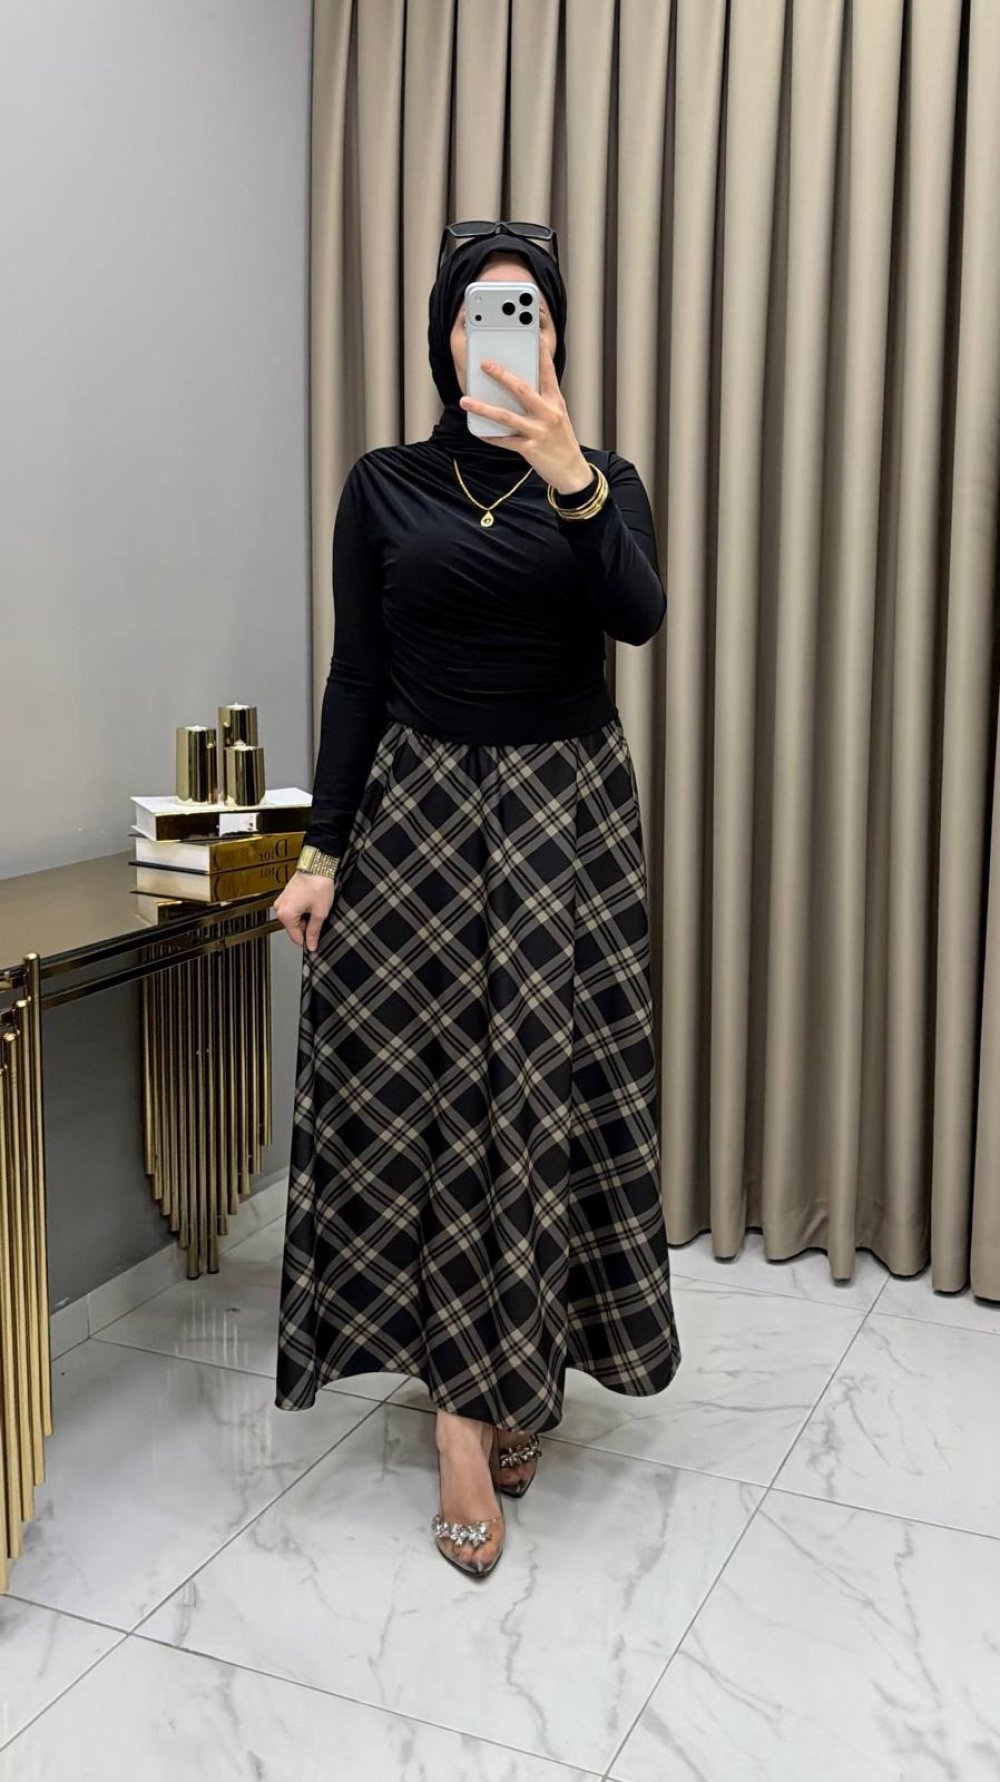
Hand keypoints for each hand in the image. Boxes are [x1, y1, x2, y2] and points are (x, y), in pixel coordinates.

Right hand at [272, 869, 334, 950]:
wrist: (317, 865)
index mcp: (286, 914)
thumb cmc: (318, 884)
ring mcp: (282, 902)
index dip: (308, 942)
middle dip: (307, 928)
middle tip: (320, 918)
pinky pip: (294, 911)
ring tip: (316, 908)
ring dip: (306, 919)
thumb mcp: (320, 912)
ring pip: (294, 920)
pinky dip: (303, 911)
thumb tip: (311, 944)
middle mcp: (280, 908)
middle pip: (294, 929)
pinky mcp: (286, 896)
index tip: (316, 944)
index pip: (296, 938)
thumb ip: (314, 931)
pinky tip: (311, 904)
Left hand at [459, 335, 593, 494]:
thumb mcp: (557, 417)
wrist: (572, 472)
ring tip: (465, 400)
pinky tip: (478, 431)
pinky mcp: (530, 449)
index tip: (533, 336)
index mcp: (556, 402)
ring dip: (483, 408)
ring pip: (506, 416)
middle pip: (522, 389)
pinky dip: (490, 436)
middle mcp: (548, 414)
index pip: (548, 372)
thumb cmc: (561, 442)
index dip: (541, 353)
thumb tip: (516, 388)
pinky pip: (505, 440)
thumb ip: (541, 401)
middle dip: (501, 375)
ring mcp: (539, 431)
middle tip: (484, 364)